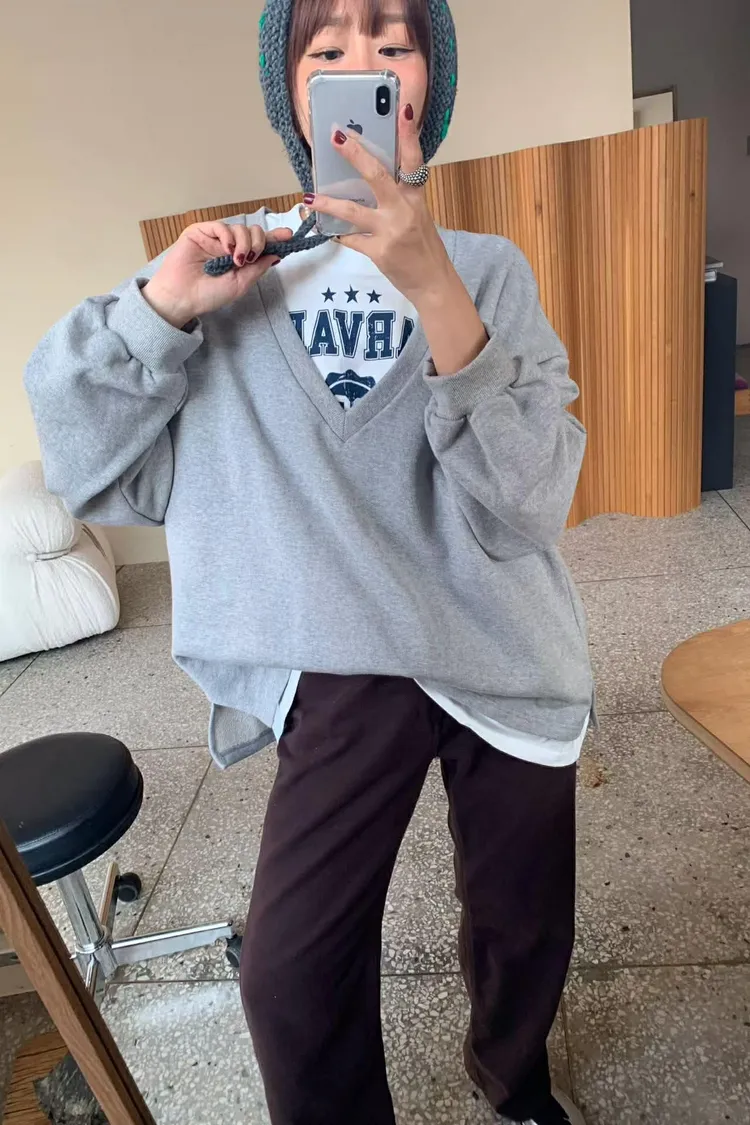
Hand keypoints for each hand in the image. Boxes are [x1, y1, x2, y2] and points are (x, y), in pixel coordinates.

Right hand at [143, 221, 293, 327]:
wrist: (183, 297)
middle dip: (259, 242)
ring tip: (237, 259)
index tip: (288, 236)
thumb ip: (258, 269)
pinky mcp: (200, 232)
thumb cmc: (208, 295)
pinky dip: (228, 236)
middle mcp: (229, 246)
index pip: (259, 245)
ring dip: (244, 242)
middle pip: (253, 232)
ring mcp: (215, 238)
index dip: (274, 239)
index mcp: (239, 259)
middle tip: (251, 258)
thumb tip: (277, 255)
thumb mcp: (240, 284)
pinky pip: (220, 225)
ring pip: (240, 228)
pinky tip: (226, 250)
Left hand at [307, 105, 452, 305]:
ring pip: (353, 212)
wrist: (433, 283)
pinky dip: (338, 235)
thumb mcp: (418, 216)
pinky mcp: (379, 252)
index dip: (408, 135)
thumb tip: (369, 179)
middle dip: (354, 155)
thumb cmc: (423, 248)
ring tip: (308, 198)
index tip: (404, 109)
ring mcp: (390, 231)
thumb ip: (398, 197)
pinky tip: (327, 230)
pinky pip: (352, 240)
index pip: (413, 160)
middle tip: (335, 137)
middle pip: (377, 176)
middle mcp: (403, 210)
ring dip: (328, 204)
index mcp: (415, 198)